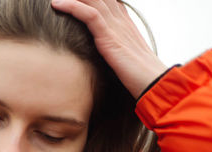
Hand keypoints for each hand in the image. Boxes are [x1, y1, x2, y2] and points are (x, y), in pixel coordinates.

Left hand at [51, 0, 167, 98]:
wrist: (154, 83)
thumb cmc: (140, 76)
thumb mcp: (124, 58)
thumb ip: (112, 50)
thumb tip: (102, 57)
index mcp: (124, 23)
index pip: (108, 0)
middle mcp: (120, 20)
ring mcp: (115, 27)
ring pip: (93, 0)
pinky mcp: (109, 37)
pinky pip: (89, 14)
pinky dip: (72, 6)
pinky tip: (57, 4)